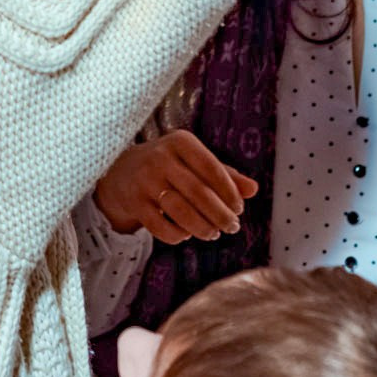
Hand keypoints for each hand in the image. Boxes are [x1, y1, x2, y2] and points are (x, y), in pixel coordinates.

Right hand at [94, 131, 256, 245]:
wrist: (122, 171)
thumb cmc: (169, 166)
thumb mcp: (194, 161)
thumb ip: (224, 174)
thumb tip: (254, 189)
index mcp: (180, 142)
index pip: (212, 167)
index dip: (229, 192)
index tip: (239, 208)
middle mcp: (160, 157)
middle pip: (198, 192)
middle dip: (220, 215)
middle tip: (232, 227)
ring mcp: (144, 180)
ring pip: (181, 211)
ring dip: (202, 228)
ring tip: (212, 233)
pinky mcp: (134, 202)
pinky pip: (160, 227)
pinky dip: (177, 235)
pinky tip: (185, 234)